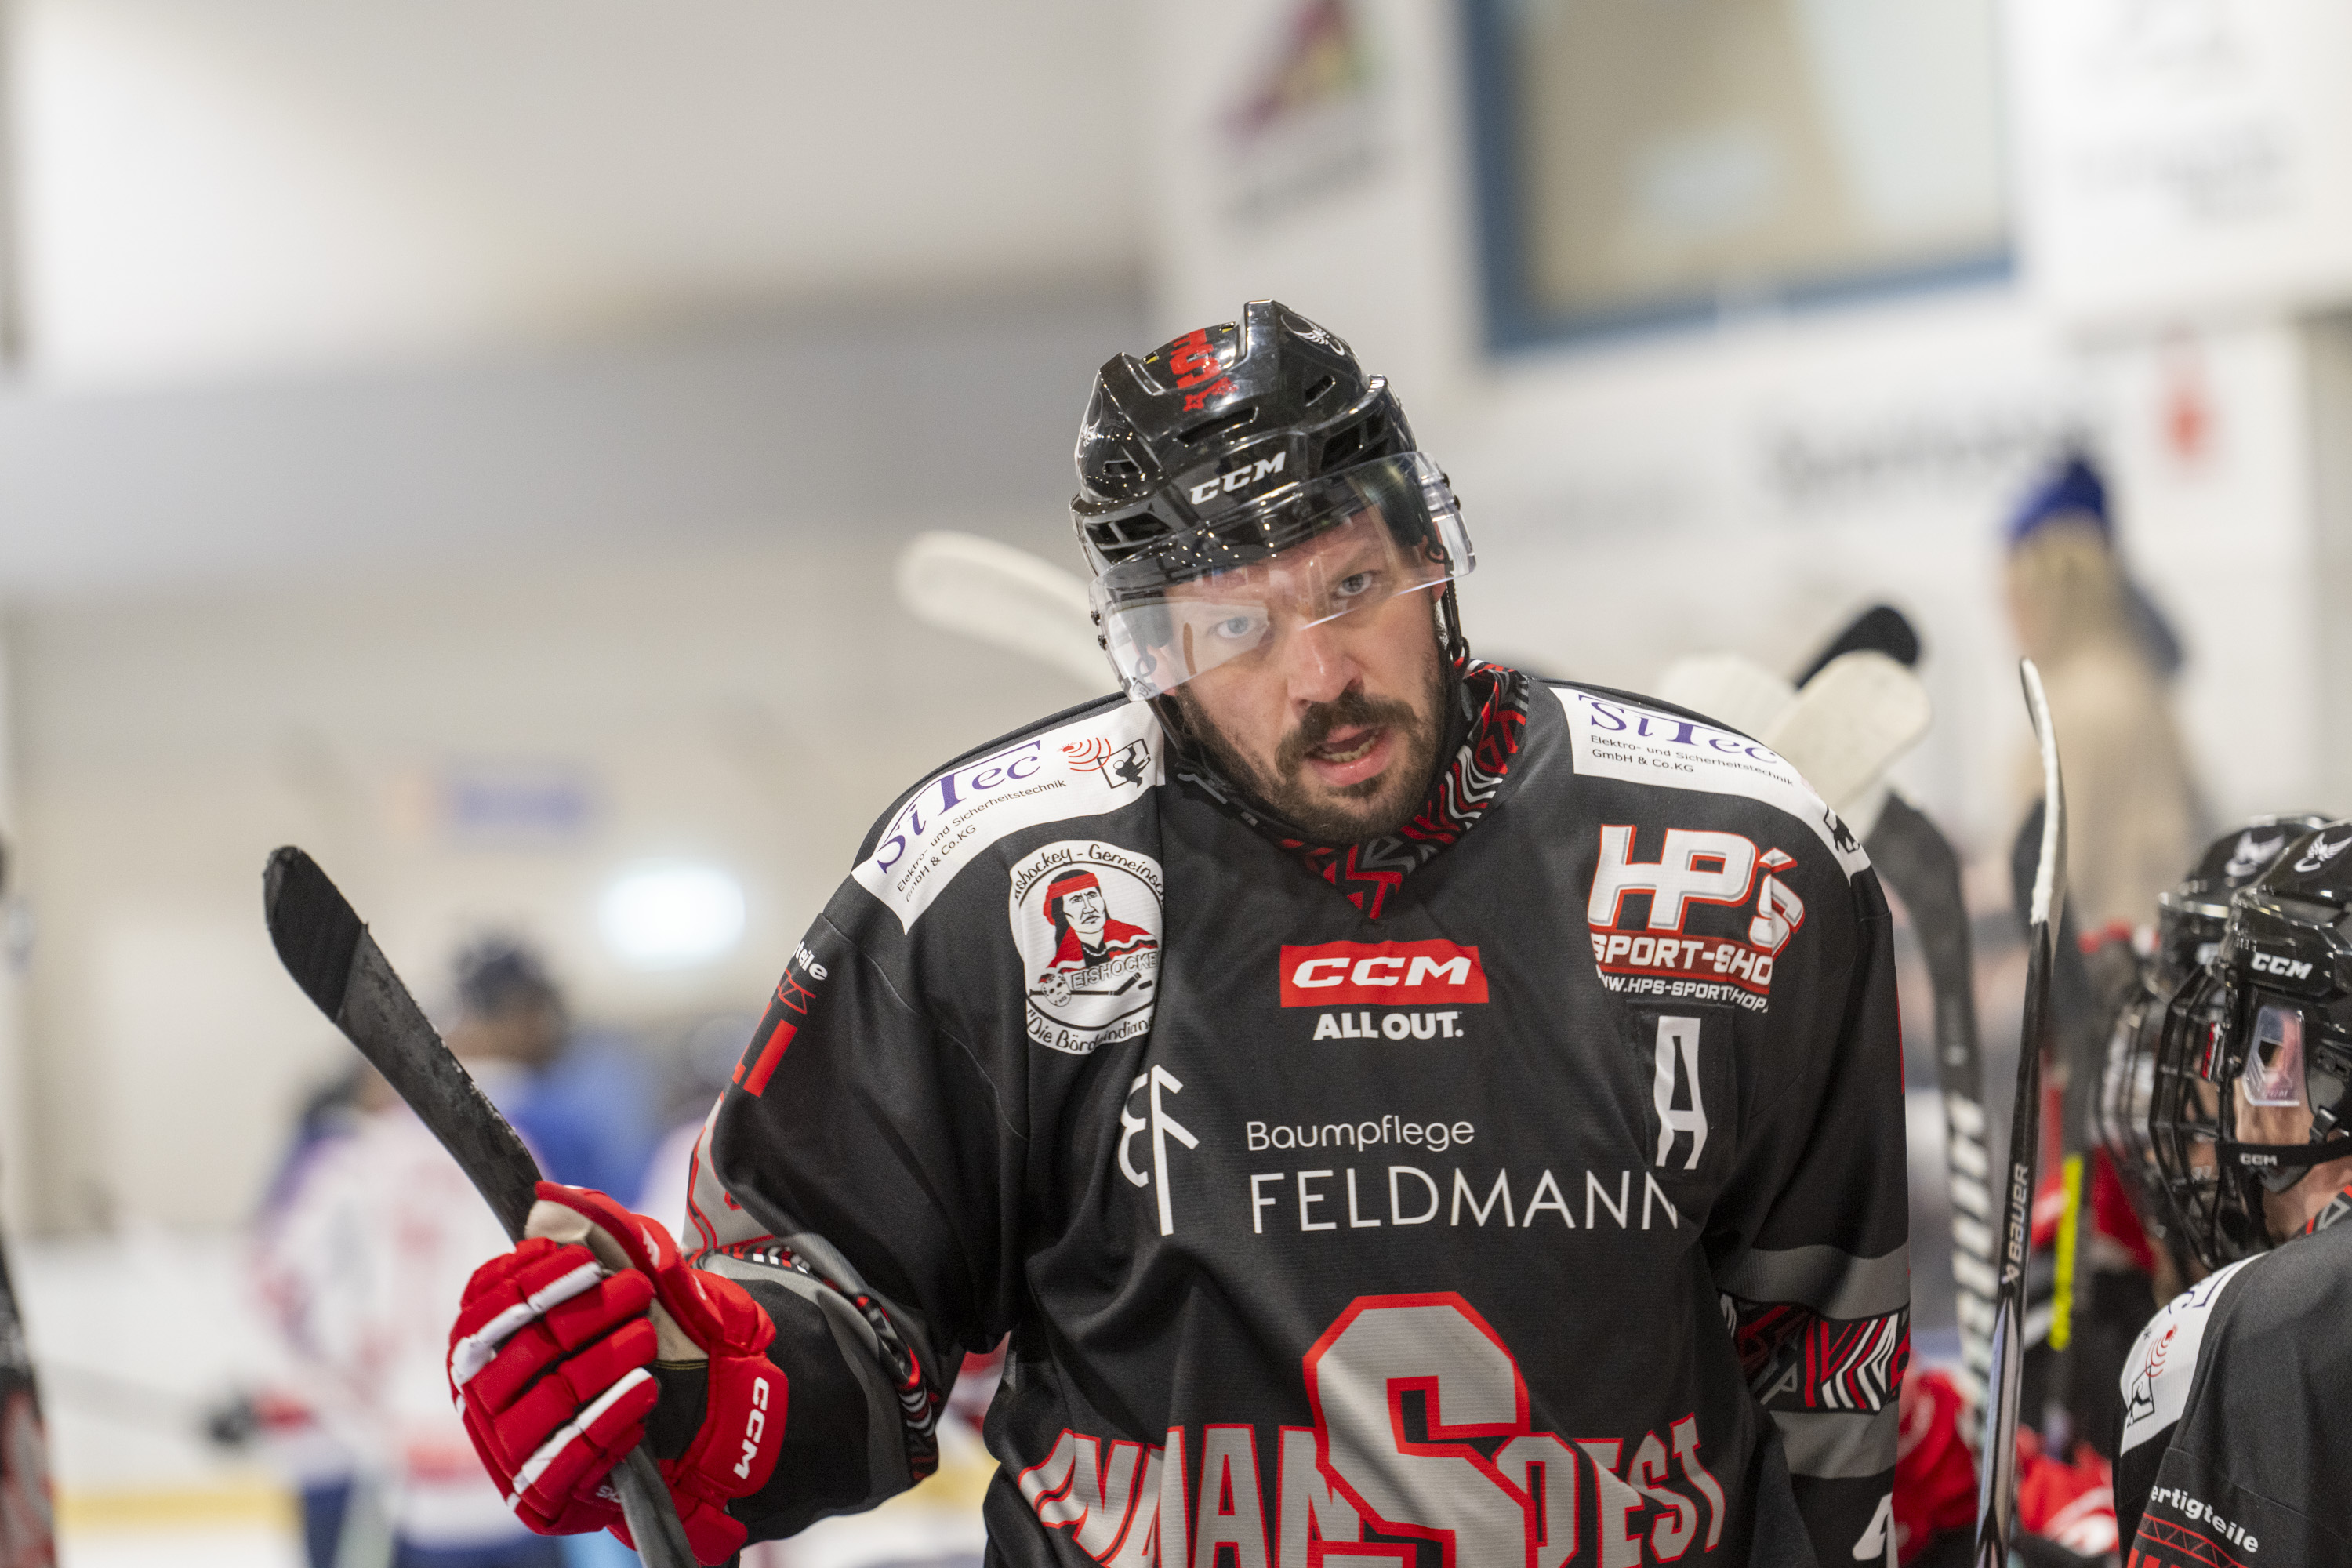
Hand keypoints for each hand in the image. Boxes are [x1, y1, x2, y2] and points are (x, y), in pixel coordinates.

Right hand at [448, 1183, 785, 1564]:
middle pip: (524, 1348)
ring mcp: (507, 1451)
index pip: (485, 1307)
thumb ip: (590, 1242)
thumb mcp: (610, 1291)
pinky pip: (573, 1455)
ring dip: (603, 1360)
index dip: (532, 1280)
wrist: (665, 1438)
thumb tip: (559, 1196)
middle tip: (636, 1289)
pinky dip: (611, 1418)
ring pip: (551, 1397)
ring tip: (647, 1337)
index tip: (585, 1259)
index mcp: (476, 1347)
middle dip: (583, 1312)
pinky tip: (644, 1392)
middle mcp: (479, 1400)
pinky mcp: (541, 1496)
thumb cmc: (618, 1349)